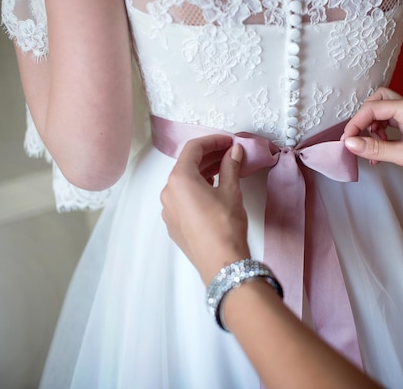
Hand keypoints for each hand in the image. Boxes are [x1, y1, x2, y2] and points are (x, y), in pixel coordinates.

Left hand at [161, 135, 250, 283]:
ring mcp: (168, 210)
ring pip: (185, 183)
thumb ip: (231, 166)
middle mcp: (168, 193)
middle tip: (230, 153)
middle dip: (209, 156)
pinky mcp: (174, 224)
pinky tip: (215, 191)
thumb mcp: (231, 190)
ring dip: (204, 172)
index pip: (193, 149)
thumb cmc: (225, 226)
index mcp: (179, 179)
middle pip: (187, 165)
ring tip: (225, 169)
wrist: (221, 263)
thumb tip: (234, 151)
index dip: (213, 140)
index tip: (229, 141)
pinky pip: (183, 199)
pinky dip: (198, 189)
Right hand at [342, 88, 402, 198]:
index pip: (373, 108)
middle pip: (378, 102)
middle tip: (356, 138)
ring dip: (371, 129)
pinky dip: (380, 138)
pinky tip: (378, 155)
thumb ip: (376, 148)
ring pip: (384, 115)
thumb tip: (349, 143)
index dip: (356, 123)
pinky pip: (391, 129)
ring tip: (368, 149)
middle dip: (364, 118)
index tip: (346, 141)